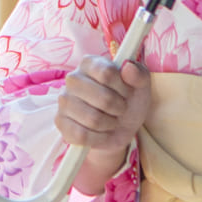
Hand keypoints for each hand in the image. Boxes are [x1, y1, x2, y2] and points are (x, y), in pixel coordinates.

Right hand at [57, 56, 150, 192]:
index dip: (123, 88)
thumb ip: (139, 74)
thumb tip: (128, 66)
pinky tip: (100, 132)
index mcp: (90, 63)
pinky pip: (82, 135)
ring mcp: (64, 101)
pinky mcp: (61, 122)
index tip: (126, 92)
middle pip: (103, 98)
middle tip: (120, 108)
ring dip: (110, 124)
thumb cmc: (128, 100)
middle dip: (119, 108)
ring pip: (94, 119)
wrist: (120, 127)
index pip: (107, 73)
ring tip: (110, 120)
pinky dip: (98, 138)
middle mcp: (73, 79)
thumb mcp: (140, 86)